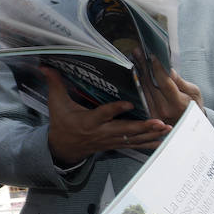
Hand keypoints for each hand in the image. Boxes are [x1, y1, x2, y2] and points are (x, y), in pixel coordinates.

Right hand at [43, 67, 169, 164]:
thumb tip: (45, 65)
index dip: (115, 110)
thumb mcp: (57, 104)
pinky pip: (135, 145)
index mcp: (89, 121)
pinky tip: (164, 140)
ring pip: (134, 138)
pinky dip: (150, 143)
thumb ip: (55, 84)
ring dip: (152, 134)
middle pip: (125, 130)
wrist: (64, 147)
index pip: (103, 114)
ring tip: (168, 128)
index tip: (128, 104)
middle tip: (160, 122)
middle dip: (143, 127)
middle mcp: (102, 132)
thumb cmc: (62, 123)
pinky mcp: (116, 144)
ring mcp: (111, 140)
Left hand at [136, 54, 202, 123]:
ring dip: (140, 71)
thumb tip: (168, 70)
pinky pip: (143, 94)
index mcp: (178, 104)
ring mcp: (155, 113)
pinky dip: (140, 81)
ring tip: (136, 57)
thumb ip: (180, 81)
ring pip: (144, 88)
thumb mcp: (194, 92)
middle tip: (138, 51)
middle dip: (144, 66)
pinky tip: (138, 70)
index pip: (165, 83)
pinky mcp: (149, 114)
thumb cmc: (194, 106)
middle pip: (151, 84)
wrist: (191, 123)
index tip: (152, 55)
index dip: (157, 68)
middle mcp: (164, 109)